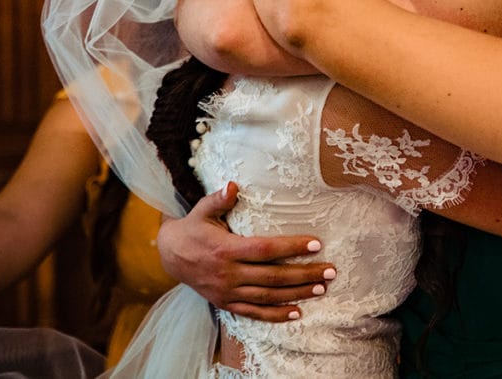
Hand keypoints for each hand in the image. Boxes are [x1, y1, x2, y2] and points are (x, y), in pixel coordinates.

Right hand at [157, 181, 335, 321]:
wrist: (170, 257)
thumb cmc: (193, 229)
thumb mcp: (201, 211)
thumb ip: (218, 199)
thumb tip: (233, 185)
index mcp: (226, 249)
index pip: (265, 249)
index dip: (291, 246)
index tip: (316, 243)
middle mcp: (228, 274)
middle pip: (273, 276)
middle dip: (304, 274)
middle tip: (330, 271)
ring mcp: (227, 292)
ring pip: (268, 296)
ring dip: (296, 294)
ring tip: (321, 289)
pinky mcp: (226, 303)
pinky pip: (253, 313)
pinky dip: (275, 315)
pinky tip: (297, 312)